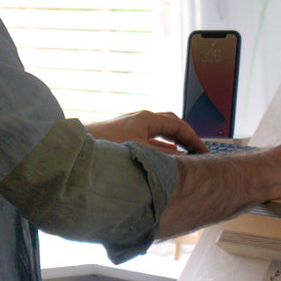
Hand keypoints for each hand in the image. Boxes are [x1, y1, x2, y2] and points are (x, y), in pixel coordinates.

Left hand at [86, 110, 202, 154]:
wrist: (77, 150)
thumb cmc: (105, 146)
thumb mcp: (140, 152)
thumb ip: (163, 157)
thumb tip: (183, 161)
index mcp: (146, 119)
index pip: (178, 125)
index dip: (194, 139)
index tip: (204, 151)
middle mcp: (141, 120)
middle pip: (171, 125)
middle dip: (187, 137)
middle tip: (199, 151)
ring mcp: (133, 127)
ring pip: (161, 133)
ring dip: (175, 143)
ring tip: (188, 155)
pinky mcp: (125, 137)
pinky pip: (151, 140)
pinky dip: (163, 147)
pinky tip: (167, 156)